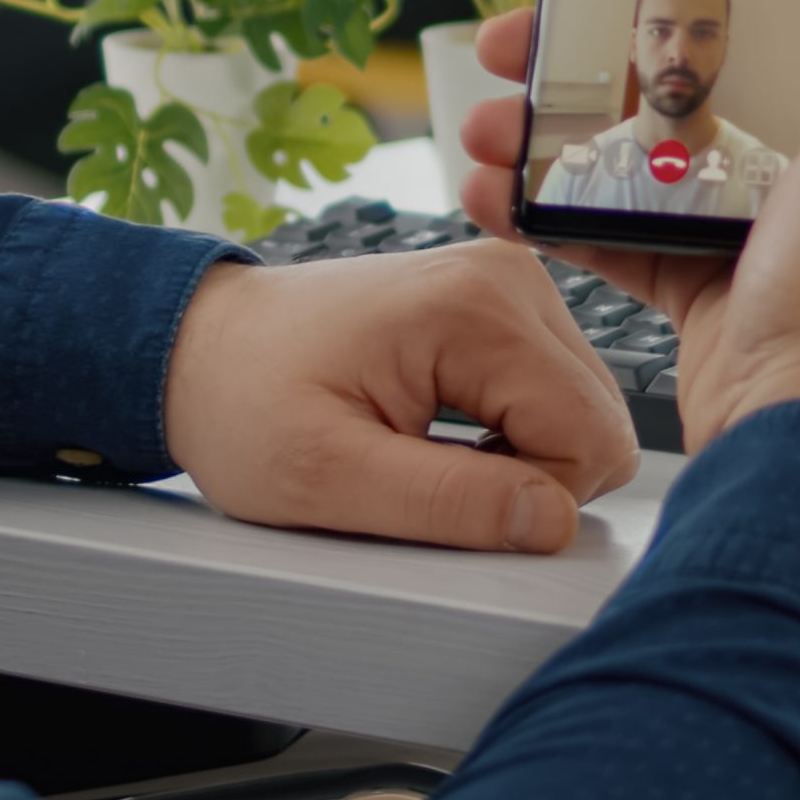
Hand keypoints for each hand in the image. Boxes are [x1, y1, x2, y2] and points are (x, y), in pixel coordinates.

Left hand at [163, 238, 639, 552]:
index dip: (530, 501)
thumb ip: (447, 504)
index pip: (589, 438)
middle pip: (597, 421)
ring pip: (582, 409)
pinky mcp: (502, 301)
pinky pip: (554, 390)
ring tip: (426, 450)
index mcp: (477, 308)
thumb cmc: (246, 401)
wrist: (202, 346)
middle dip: (529, 476)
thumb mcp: (326, 478)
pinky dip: (510, 429)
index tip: (442, 494)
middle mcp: (510, 277)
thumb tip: (553, 522)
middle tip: (428, 475)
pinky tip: (444, 427)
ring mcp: (510, 282)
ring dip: (519, 454)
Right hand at [461, 0, 799, 475]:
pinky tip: (499, 191)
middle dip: (597, 60)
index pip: (783, 32)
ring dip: (555, 134)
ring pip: (640, 156)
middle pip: (692, 86)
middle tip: (524, 42)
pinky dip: (553, 210)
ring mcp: (754, 234)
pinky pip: (616, 230)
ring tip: (488, 121)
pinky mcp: (700, 288)